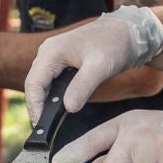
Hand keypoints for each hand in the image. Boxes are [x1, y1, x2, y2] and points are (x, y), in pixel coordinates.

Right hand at [22, 5, 162, 120]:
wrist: (127, 31)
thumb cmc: (115, 44)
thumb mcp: (99, 67)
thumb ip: (82, 87)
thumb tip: (68, 108)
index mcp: (51, 51)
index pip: (34, 84)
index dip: (34, 107)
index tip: (40, 127)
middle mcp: (48, 53)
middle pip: (35, 85)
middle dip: (37, 107)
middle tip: (43, 131)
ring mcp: (54, 57)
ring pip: (42, 84)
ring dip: (44, 103)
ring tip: (48, 124)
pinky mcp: (62, 62)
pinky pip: (52, 82)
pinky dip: (53, 96)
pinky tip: (58, 110)